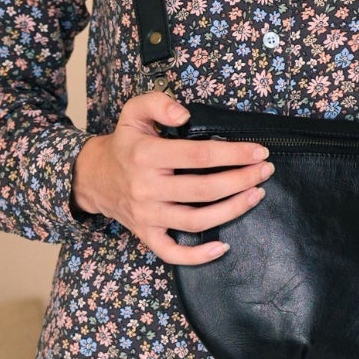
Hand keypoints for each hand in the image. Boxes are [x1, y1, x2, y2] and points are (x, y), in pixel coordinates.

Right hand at [73, 92, 271, 265]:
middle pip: (205, 189)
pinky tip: (223, 246)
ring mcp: (147, 215)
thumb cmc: (125, 144)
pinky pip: (173, 253)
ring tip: (256, 195)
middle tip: (264, 171)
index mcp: (146, 155)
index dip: (233, 154)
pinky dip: (198, 256)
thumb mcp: (134, 112)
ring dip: (232, 210)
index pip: (199, 155)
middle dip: (241, 180)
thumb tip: (185, 113)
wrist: (94, 177)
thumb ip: (158, 103)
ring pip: (197, 220)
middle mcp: (146, 188)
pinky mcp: (146, 234)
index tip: (258, 152)